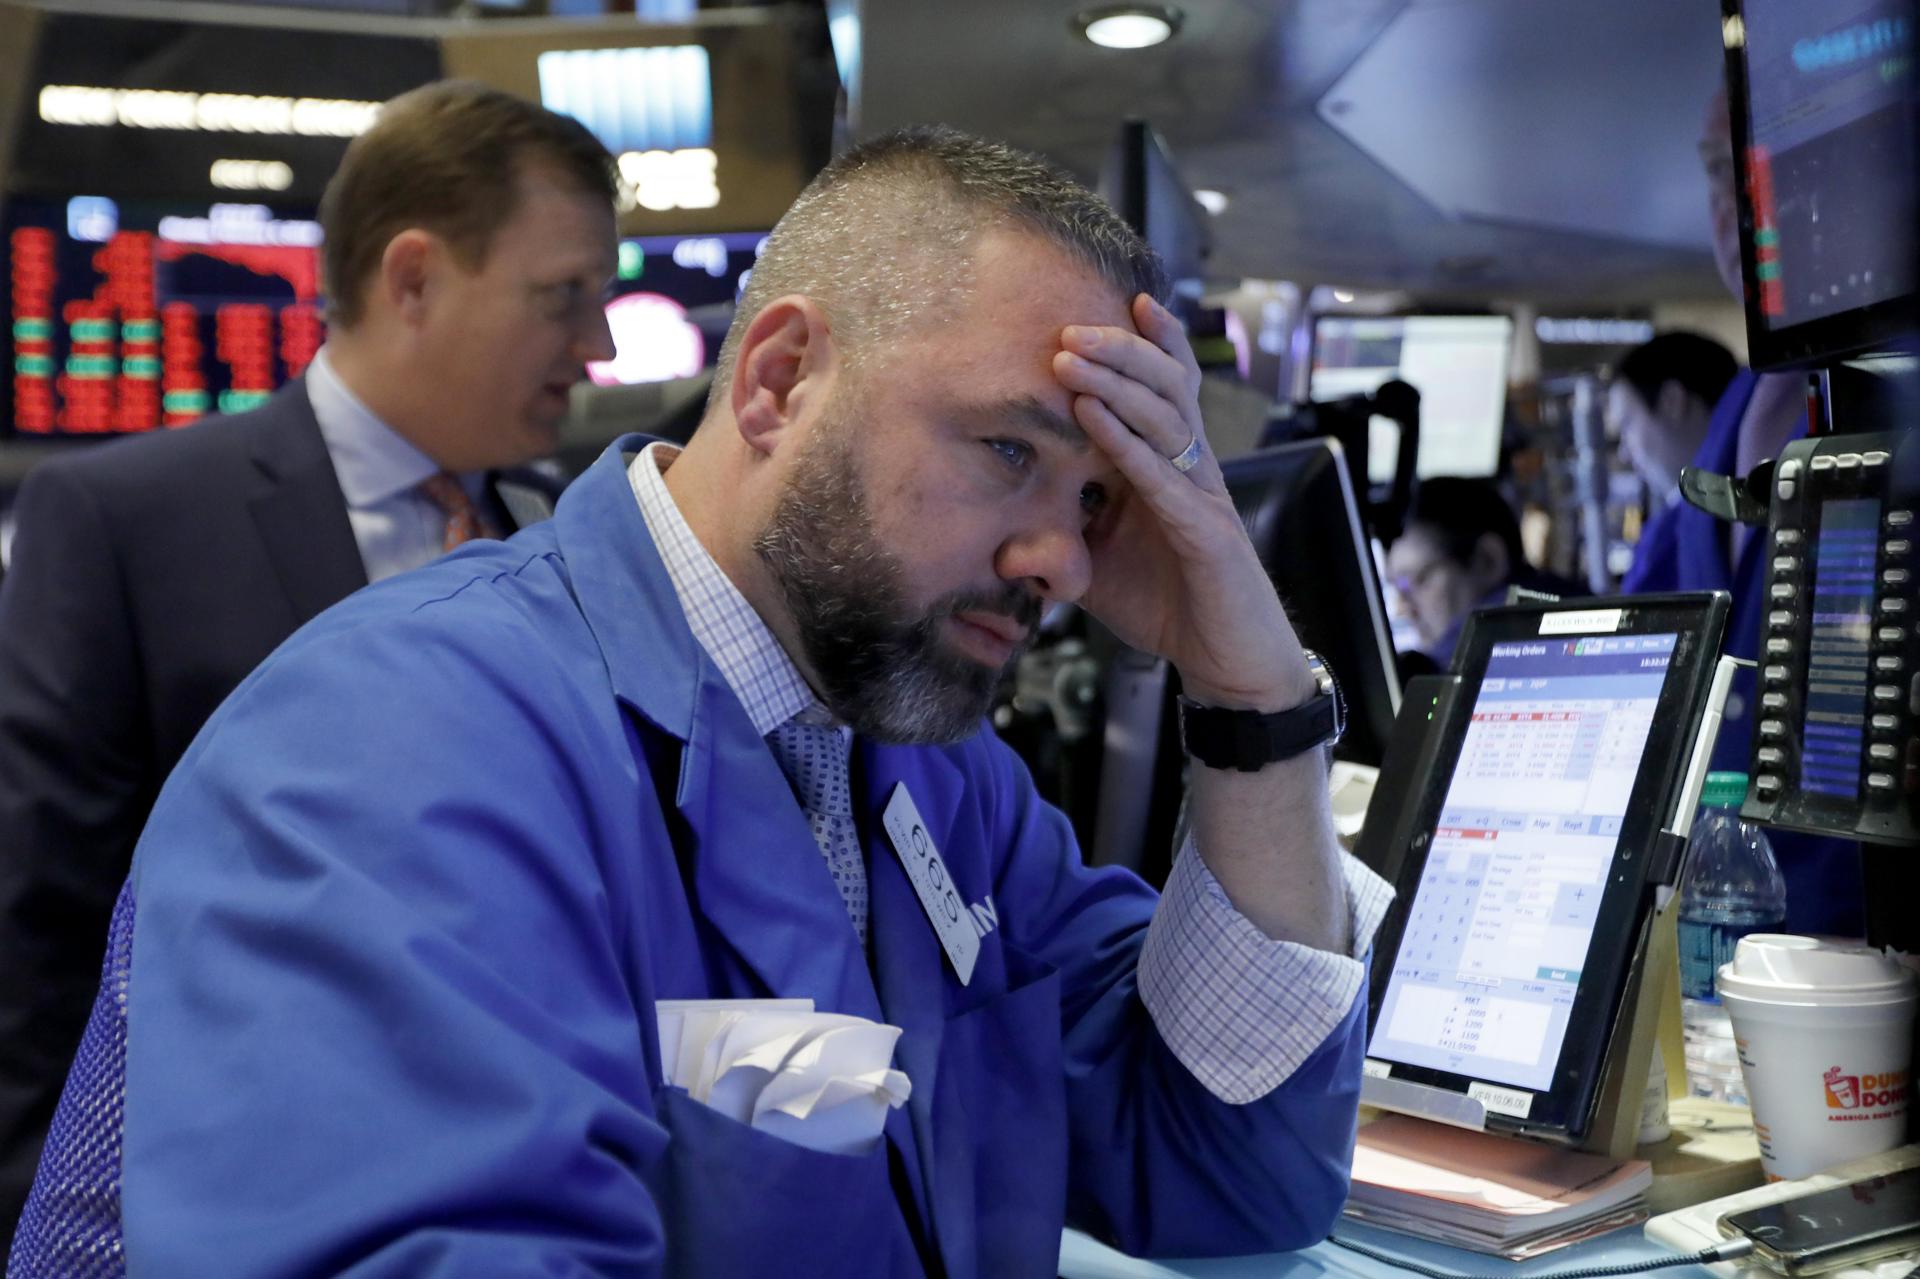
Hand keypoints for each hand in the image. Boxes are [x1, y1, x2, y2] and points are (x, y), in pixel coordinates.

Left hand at [1052, 295, 1312, 711]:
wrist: (1225, 660)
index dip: (1143, 345)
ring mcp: (1202, 497)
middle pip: (1164, 388)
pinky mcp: (1206, 534)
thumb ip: (1058, 544)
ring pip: (1166, 420)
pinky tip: (1095, 416)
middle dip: (1119, 351)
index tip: (1106, 302)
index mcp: (1170, 468)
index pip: (1162, 390)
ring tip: (1070, 357)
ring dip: (1115, 385)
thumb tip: (1001, 544)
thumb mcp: (1096, 568)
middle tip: (1067, 326)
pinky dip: (1127, 444)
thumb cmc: (1168, 605)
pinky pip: (1163, 479)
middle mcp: (1191, 470)